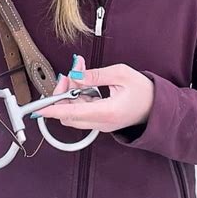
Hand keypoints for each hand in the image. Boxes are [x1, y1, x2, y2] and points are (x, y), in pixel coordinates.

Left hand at [37, 55, 153, 132]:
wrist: (158, 108)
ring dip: (70, 94)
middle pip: (69, 114)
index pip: (72, 112)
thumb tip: (74, 75)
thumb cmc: (144, 90)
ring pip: (74, 113)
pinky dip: (78, 98)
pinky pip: (82, 112)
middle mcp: (102, 122)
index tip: (38, 109)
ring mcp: (101, 124)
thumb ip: (95, 75)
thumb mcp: (121, 74)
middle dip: (62, 93)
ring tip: (78, 73)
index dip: (52, 110)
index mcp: (107, 112)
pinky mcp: (101, 122)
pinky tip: (85, 84)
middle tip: (69, 73)